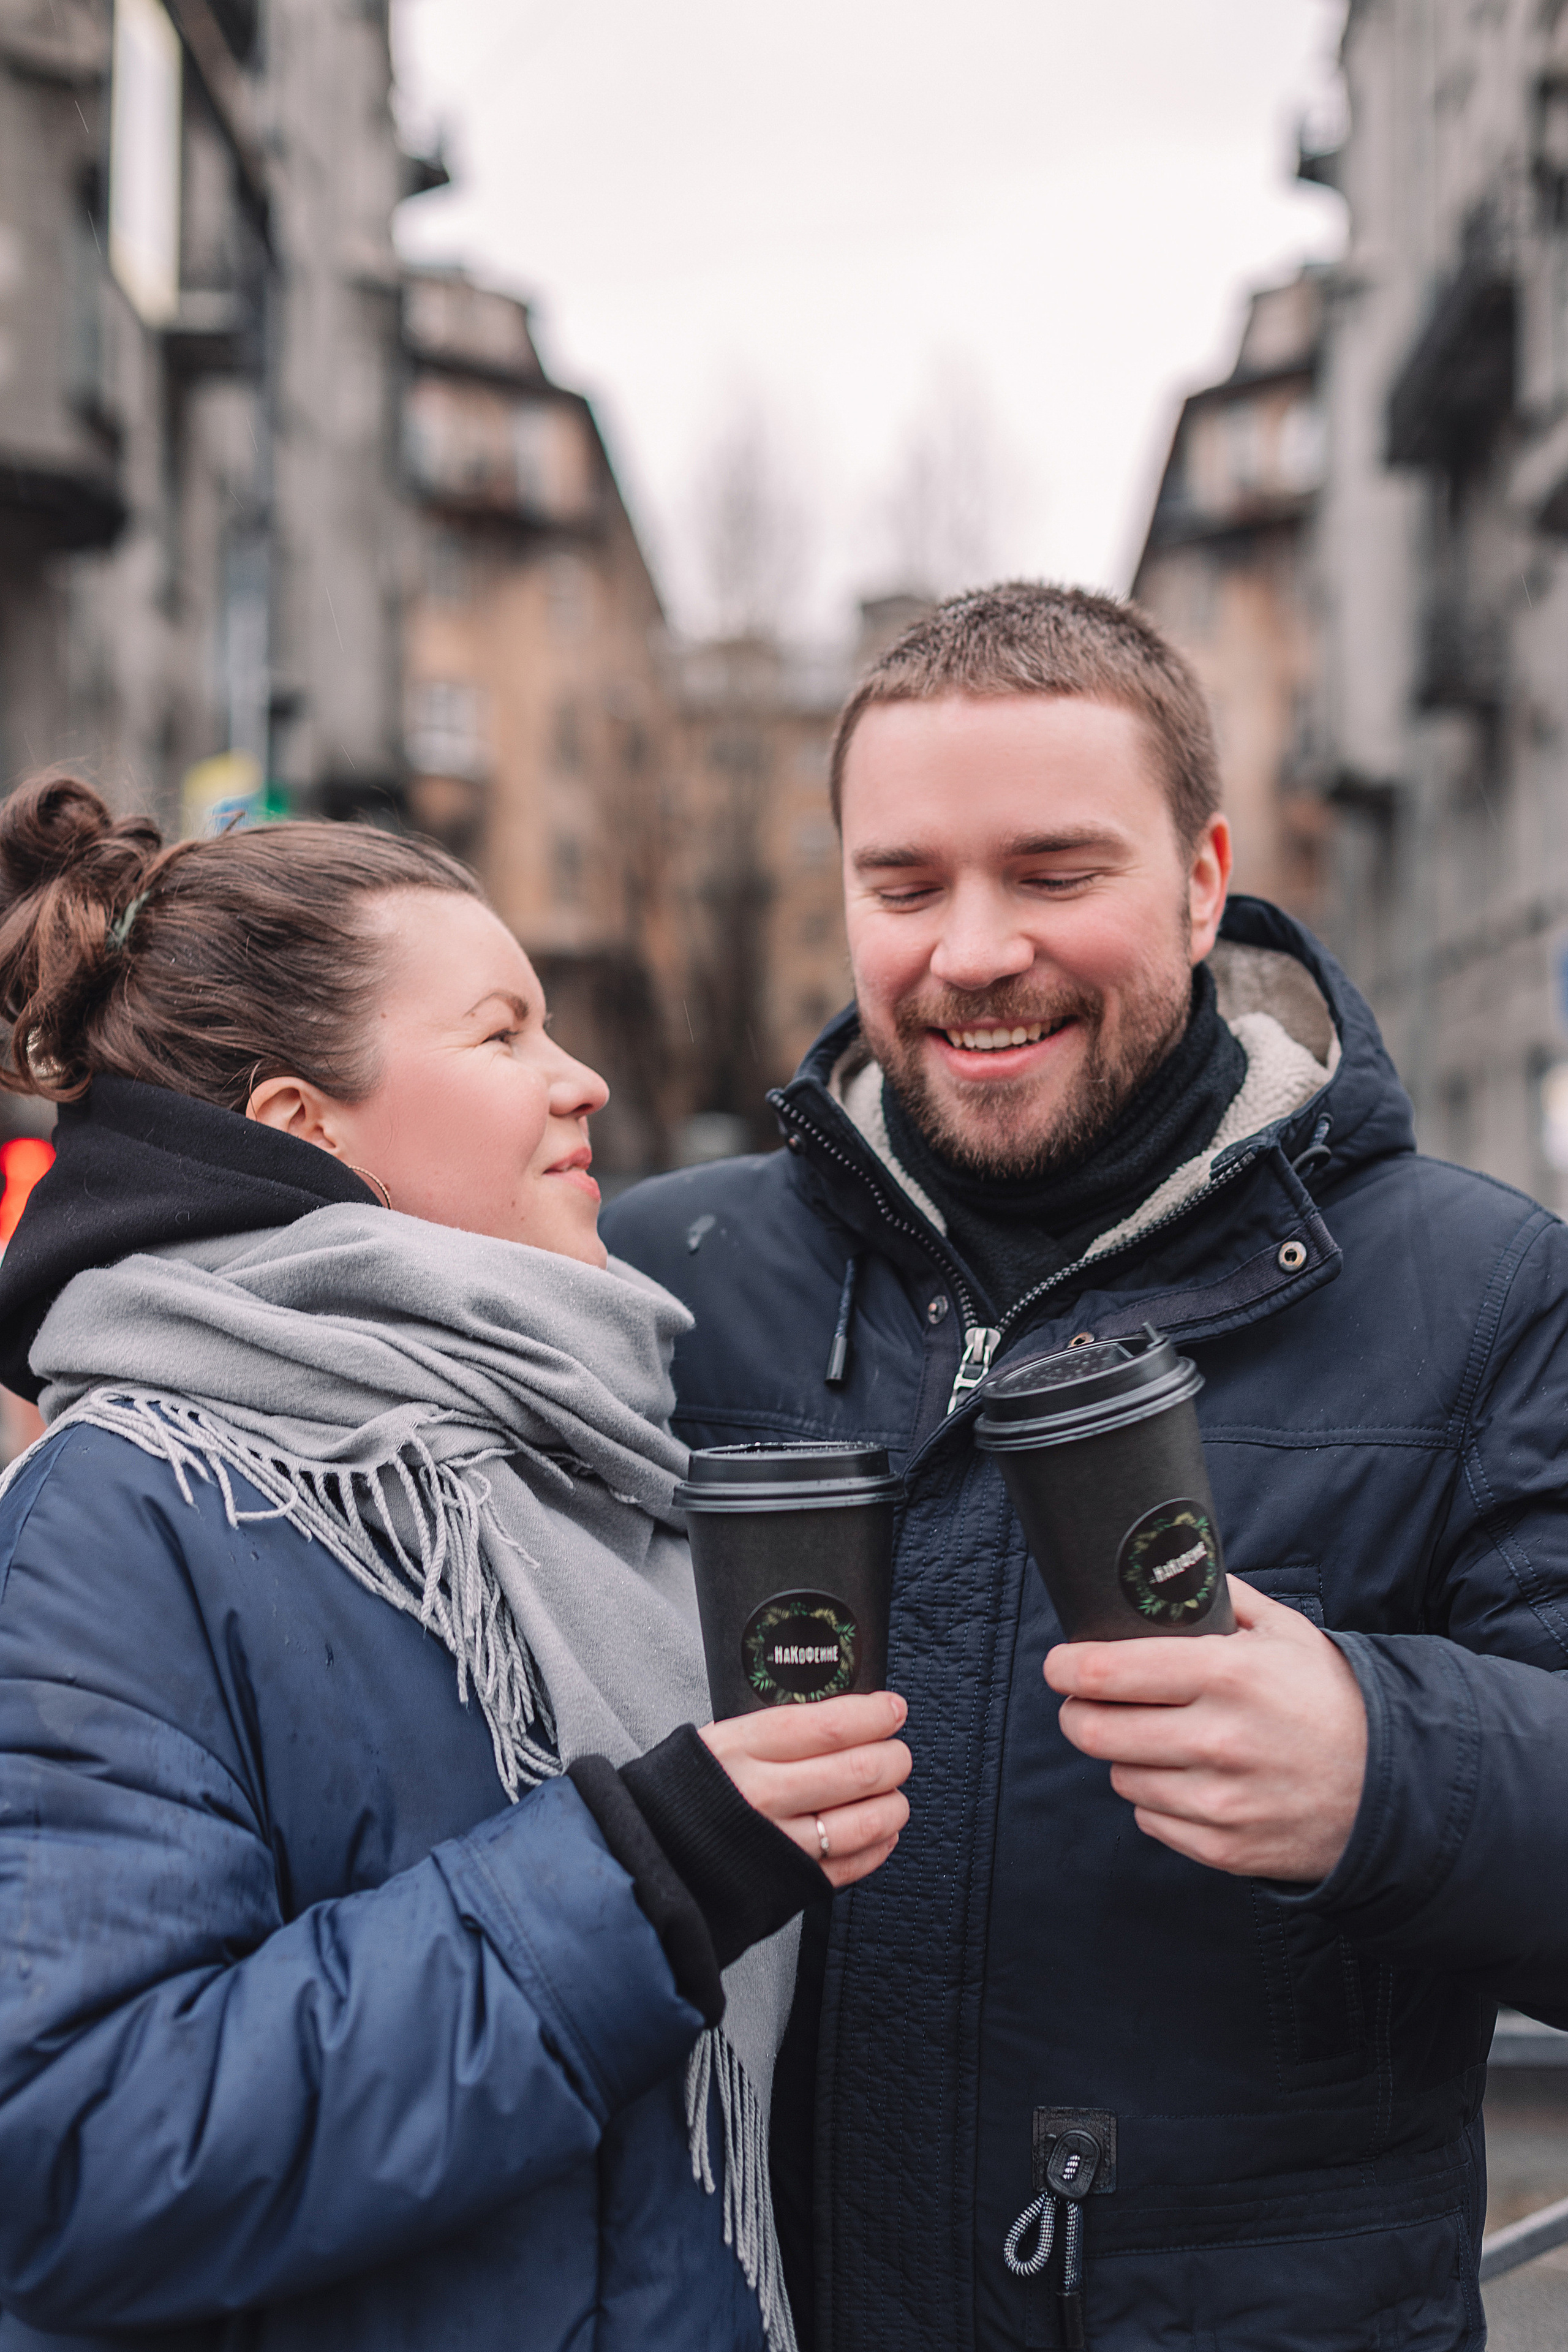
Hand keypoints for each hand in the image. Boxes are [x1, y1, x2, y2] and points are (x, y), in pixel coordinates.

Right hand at [701, 1692, 911, 1890]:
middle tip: (898, 1753)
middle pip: (856, 1770)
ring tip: (894, 1793)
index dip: (873, 1715)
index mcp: (741, 1748)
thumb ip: (773, 1731)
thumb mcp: (717, 1742)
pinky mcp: (788, 1884)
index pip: (829, 1725)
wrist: (648, 1856)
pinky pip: (851, 1866)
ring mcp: (778, 1842)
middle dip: (893, 1758)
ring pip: (864, 1821)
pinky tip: (882, 1832)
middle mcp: (762, 1794)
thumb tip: (839, 1718)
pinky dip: (878, 1846)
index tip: (892, 1709)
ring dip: (893, 1804)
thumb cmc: (685, 1792)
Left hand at [1045, 1580, 1366, 1882]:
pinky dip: (1156, 1800)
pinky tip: (1188, 1779)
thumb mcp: (1285, 1632)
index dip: (1067, 1667)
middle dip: (1079, 1712)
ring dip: (1124, 1757)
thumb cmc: (1331, 1699)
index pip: (1107, 1673)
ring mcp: (1219, 1801)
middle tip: (1088, 1701)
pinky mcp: (1223, 1848)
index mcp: (1227, 1675)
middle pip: (1094, 1730)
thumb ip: (1221, 1599)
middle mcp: (1218, 1739)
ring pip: (1119, 1776)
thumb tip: (1166, 1571)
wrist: (1396, 1788)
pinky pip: (1149, 1820)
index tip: (1060, 1664)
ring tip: (1158, 1738)